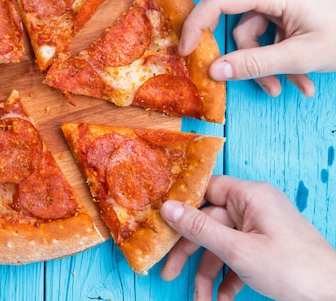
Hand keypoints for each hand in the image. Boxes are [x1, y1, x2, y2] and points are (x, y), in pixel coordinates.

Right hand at [160, 175, 335, 300]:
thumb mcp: (238, 250)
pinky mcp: (265, 249)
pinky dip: (227, 278)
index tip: (161, 223)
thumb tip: (168, 208)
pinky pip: (236, 258)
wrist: (334, 296)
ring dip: (208, 274)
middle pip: (209, 224)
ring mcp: (260, 229)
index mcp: (250, 196)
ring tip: (201, 299)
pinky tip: (220, 299)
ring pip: (221, 246)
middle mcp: (253, 208)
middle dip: (191, 253)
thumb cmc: (293, 268)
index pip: (206, 190)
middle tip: (170, 271)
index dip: (183, 205)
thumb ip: (200, 229)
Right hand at [179, 0, 335, 96]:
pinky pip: (267, 28)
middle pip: (229, 13)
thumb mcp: (302, 55)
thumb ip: (255, 64)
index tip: (184, 51)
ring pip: (249, 27)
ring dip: (262, 60)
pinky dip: (275, 53)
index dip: (195, 25)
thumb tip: (214, 71)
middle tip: (222, 72)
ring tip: (286, 86)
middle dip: (235, 50)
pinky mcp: (287, 2)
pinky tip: (298, 78)